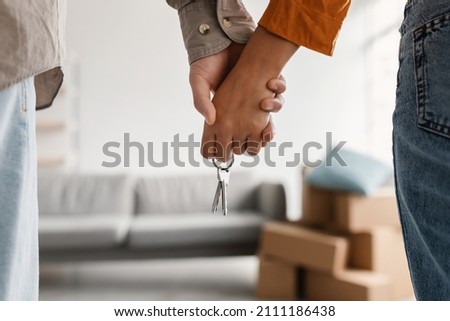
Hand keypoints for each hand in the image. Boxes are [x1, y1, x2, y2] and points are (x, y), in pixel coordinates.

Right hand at [201, 27, 297, 161]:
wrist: (221, 38)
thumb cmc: (206, 61)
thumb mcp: (198, 81)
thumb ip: (201, 101)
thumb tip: (211, 121)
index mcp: (226, 114)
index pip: (238, 135)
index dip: (245, 144)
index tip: (250, 145)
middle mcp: (243, 108)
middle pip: (259, 131)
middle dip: (264, 135)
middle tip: (265, 132)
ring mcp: (256, 95)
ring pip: (273, 112)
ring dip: (274, 109)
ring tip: (265, 102)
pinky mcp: (267, 81)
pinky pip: (279, 91)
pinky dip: (279, 88)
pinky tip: (271, 83)